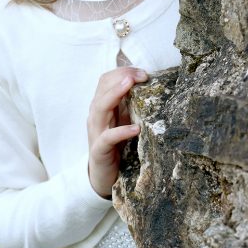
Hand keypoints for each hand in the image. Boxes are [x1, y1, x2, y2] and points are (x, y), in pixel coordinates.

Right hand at [87, 67, 147, 197]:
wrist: (103, 175)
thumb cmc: (117, 146)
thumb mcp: (125, 121)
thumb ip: (132, 105)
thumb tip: (151, 87)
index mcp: (102, 106)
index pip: (107, 80)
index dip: (123, 72)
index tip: (144, 73)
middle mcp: (96, 116)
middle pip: (103, 88)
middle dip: (122, 77)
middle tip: (142, 75)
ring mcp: (96, 132)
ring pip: (100, 107)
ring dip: (115, 93)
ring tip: (130, 85)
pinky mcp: (99, 150)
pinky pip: (108, 138)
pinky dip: (121, 131)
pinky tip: (135, 128)